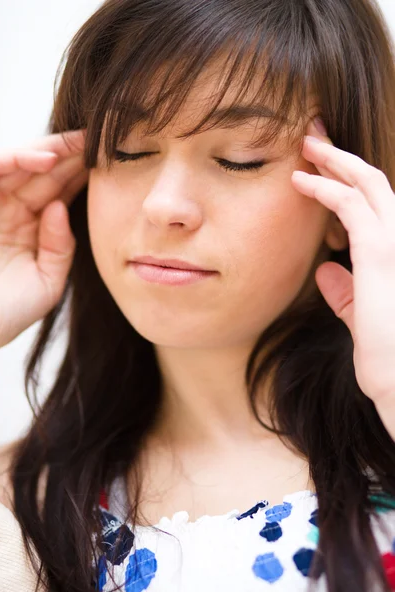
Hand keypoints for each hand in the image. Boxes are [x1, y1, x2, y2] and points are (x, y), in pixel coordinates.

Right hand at [0, 129, 88, 348]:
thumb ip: (60, 248)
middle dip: (71, 155)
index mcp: (29, 228)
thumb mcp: (46, 283)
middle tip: (101, 138)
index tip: (111, 162)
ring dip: (49, 151)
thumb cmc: (5, 314)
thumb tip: (62, 208)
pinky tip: (45, 158)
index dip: (81, 176)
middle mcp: (9, 211)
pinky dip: (14, 160)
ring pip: (19, 165)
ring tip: (80, 143)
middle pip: (42, 173)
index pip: (58, 192)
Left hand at [291, 118, 394, 435]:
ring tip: (305, 144)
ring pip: (367, 184)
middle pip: (374, 183)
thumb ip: (346, 292)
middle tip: (312, 135)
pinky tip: (302, 181)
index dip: (348, 180)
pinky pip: (351, 207)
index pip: (375, 206)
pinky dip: (325, 189)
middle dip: (341, 156)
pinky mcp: (383, 253)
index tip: (319, 166)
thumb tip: (325, 271)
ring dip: (333, 161)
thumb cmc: (386, 359)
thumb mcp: (362, 318)